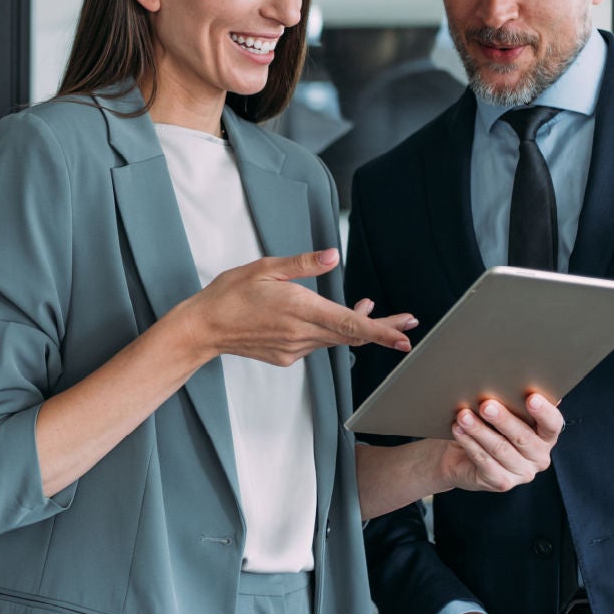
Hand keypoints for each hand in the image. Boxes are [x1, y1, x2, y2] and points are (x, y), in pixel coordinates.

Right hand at [180, 248, 417, 366]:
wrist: (204, 328)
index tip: (403, 338)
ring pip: (334, 338)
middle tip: (408, 324)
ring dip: (354, 326)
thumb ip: (303, 264)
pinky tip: (327, 317)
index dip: (380, 332)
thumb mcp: (266, 267)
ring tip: (371, 308)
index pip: (350, 324)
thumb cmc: (231, 293)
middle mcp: (301, 334)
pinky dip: (328, 331)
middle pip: (352, 335)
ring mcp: (294, 349)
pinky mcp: (286, 357)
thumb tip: (332, 257)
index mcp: (299, 309)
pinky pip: (315, 343)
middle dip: (382, 329)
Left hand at [437, 395, 562, 492]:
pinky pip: (485, 462)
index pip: (553, 424)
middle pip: (523, 437)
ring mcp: (522, 472)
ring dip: (480, 430)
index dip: (544, 412)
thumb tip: (513, 379)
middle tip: (486, 404)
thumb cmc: (488, 426)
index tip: (531, 397)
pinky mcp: (502, 482)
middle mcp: (539, 456)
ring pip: (500, 449)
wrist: (461, 455)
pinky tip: (459, 430)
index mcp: (546, 436)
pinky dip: (470, 444)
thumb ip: (513, 400)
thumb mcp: (503, 411)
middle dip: (503, 419)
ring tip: (463, 415)